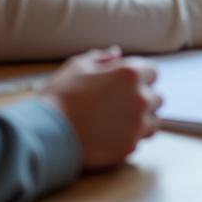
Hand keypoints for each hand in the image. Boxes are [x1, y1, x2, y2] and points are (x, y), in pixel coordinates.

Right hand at [40, 48, 159, 171]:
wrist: (45, 134)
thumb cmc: (60, 96)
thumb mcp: (78, 66)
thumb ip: (102, 59)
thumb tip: (116, 54)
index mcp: (131, 74)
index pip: (153, 73)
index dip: (140, 78)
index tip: (126, 85)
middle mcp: (140, 98)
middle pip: (156, 98)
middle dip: (142, 99)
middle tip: (120, 105)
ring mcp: (136, 125)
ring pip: (153, 122)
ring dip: (141, 121)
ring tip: (118, 123)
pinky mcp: (128, 147)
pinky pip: (138, 141)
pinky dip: (129, 139)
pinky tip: (111, 137)